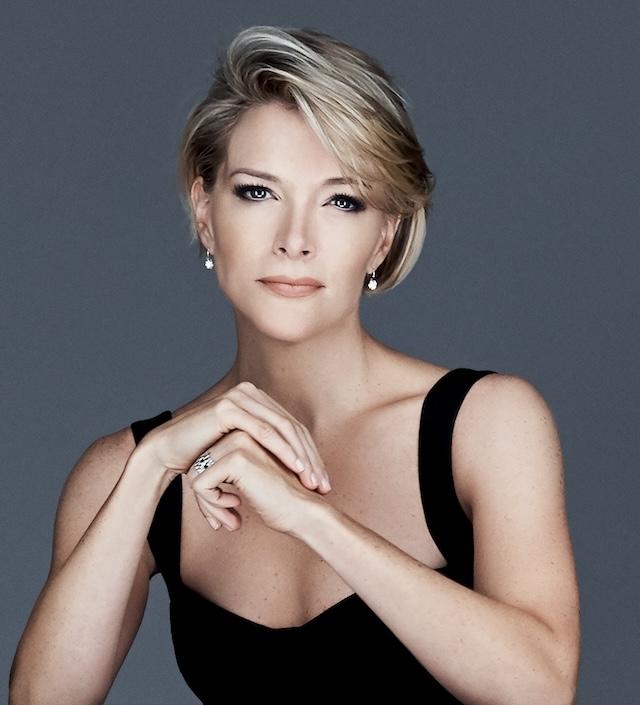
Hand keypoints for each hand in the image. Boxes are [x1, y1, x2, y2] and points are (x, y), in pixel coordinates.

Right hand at [137, 380, 331, 494]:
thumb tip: (293, 460)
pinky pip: (264, 431)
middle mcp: (251, 393)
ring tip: (312, 479)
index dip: (311, 454)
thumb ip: (264, 449)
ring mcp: (240, 397)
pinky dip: (283, 450)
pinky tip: (295, 467)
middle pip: (292, 427)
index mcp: (258, 400)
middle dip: (311, 458)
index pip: (293, 428)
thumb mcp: (240, 449)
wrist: (168, 451)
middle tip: (324, 484)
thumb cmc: (203, 454)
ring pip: (283, 428)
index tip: (323, 482)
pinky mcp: (229, 407)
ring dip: (301, 456)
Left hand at [184, 427, 322, 534]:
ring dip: (208, 503)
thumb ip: (228, 472)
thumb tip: (195, 480)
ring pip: (196, 474)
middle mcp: (241, 430)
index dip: (211, 489)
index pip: (207, 458)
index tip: (226, 509)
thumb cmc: (280, 501)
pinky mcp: (235, 459)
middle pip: (198, 464)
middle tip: (223, 519)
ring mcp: (239, 442)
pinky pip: (200, 484)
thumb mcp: (250, 479)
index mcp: (245, 432)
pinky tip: (235, 508)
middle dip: (206, 498)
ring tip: (228, 518)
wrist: (305, 511)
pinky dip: (211, 503)